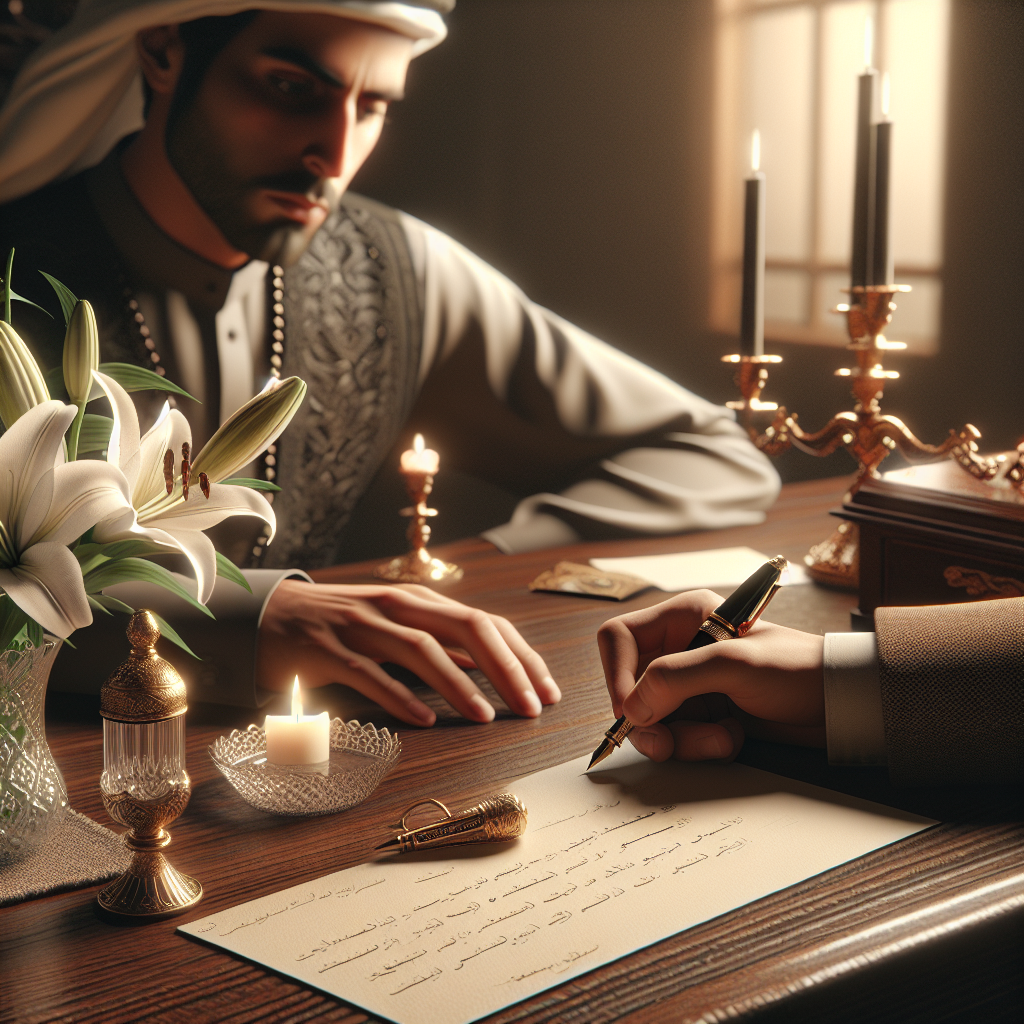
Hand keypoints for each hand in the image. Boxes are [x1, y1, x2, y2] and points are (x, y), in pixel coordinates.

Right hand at [258, 580, 560, 725]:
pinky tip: (424, 720)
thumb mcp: (396, 626)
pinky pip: (369, 673)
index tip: (547, 691)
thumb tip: (488, 667)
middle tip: (531, 707)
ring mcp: (361, 625)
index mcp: (420, 602)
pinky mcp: (328, 650)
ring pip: (422, 649)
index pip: (486, 623)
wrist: (266, 615)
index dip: (522, 656)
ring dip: (459, 684)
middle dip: (506, 667)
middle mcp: (396, 606)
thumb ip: (440, 643)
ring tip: (486, 717)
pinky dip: (400, 696)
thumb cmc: (341, 625)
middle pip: (466, 628)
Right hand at [597, 589, 824, 762]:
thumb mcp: (735, 665)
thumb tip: (632, 707)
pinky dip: (699, 746)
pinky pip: (676, 737)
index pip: (619, 639)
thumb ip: (677, 678)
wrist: (840, 705)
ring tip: (722, 738)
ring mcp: (690, 685)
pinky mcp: (703, 715)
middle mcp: (679, 649)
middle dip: (649, 720)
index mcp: (682, 618)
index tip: (630, 709)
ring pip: (651, 719)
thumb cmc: (796, 669)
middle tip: (667, 743)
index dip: (616, 674)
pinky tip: (732, 737)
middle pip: (629, 687)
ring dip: (681, 738)